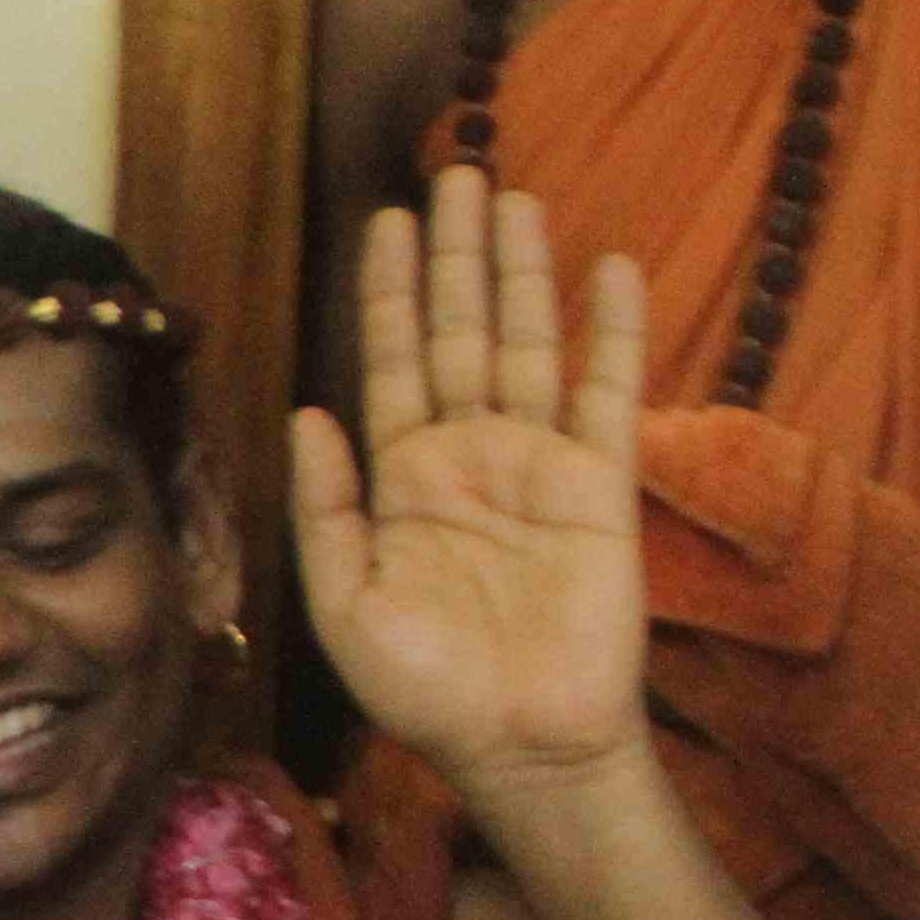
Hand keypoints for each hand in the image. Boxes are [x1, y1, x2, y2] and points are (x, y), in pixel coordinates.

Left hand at [293, 171, 652, 799]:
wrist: (519, 744)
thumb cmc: (425, 689)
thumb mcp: (344, 603)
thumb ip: (324, 507)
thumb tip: (307, 411)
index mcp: (402, 480)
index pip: (390, 363)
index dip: (387, 293)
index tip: (385, 220)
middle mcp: (469, 456)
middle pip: (460, 333)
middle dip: (454, 257)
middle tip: (455, 174)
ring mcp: (538, 463)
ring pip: (529, 343)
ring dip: (522, 273)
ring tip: (513, 197)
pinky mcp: (601, 484)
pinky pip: (608, 393)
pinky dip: (612, 331)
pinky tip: (611, 268)